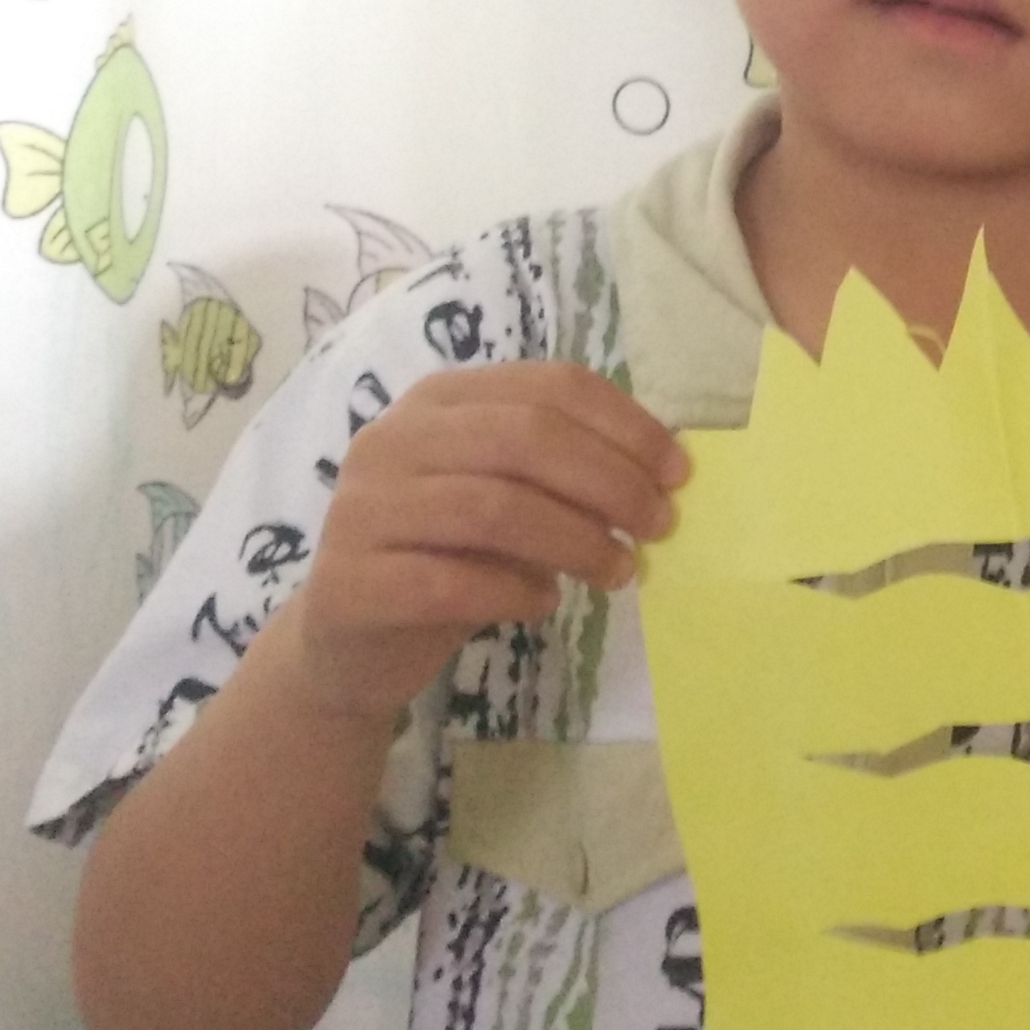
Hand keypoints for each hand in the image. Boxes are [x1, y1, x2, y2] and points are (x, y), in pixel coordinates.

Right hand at [279, 363, 690, 729]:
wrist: (351, 642)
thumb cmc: (447, 558)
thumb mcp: (507, 498)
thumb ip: (562, 472)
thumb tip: (663, 471)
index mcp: (439, 400)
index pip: (548, 386)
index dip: (625, 425)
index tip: (678, 474)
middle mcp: (392, 438)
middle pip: (525, 438)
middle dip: (609, 482)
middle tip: (658, 527)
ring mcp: (364, 507)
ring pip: (493, 507)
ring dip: (575, 542)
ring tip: (619, 572)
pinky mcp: (351, 581)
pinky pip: (452, 582)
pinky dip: (514, 592)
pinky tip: (541, 604)